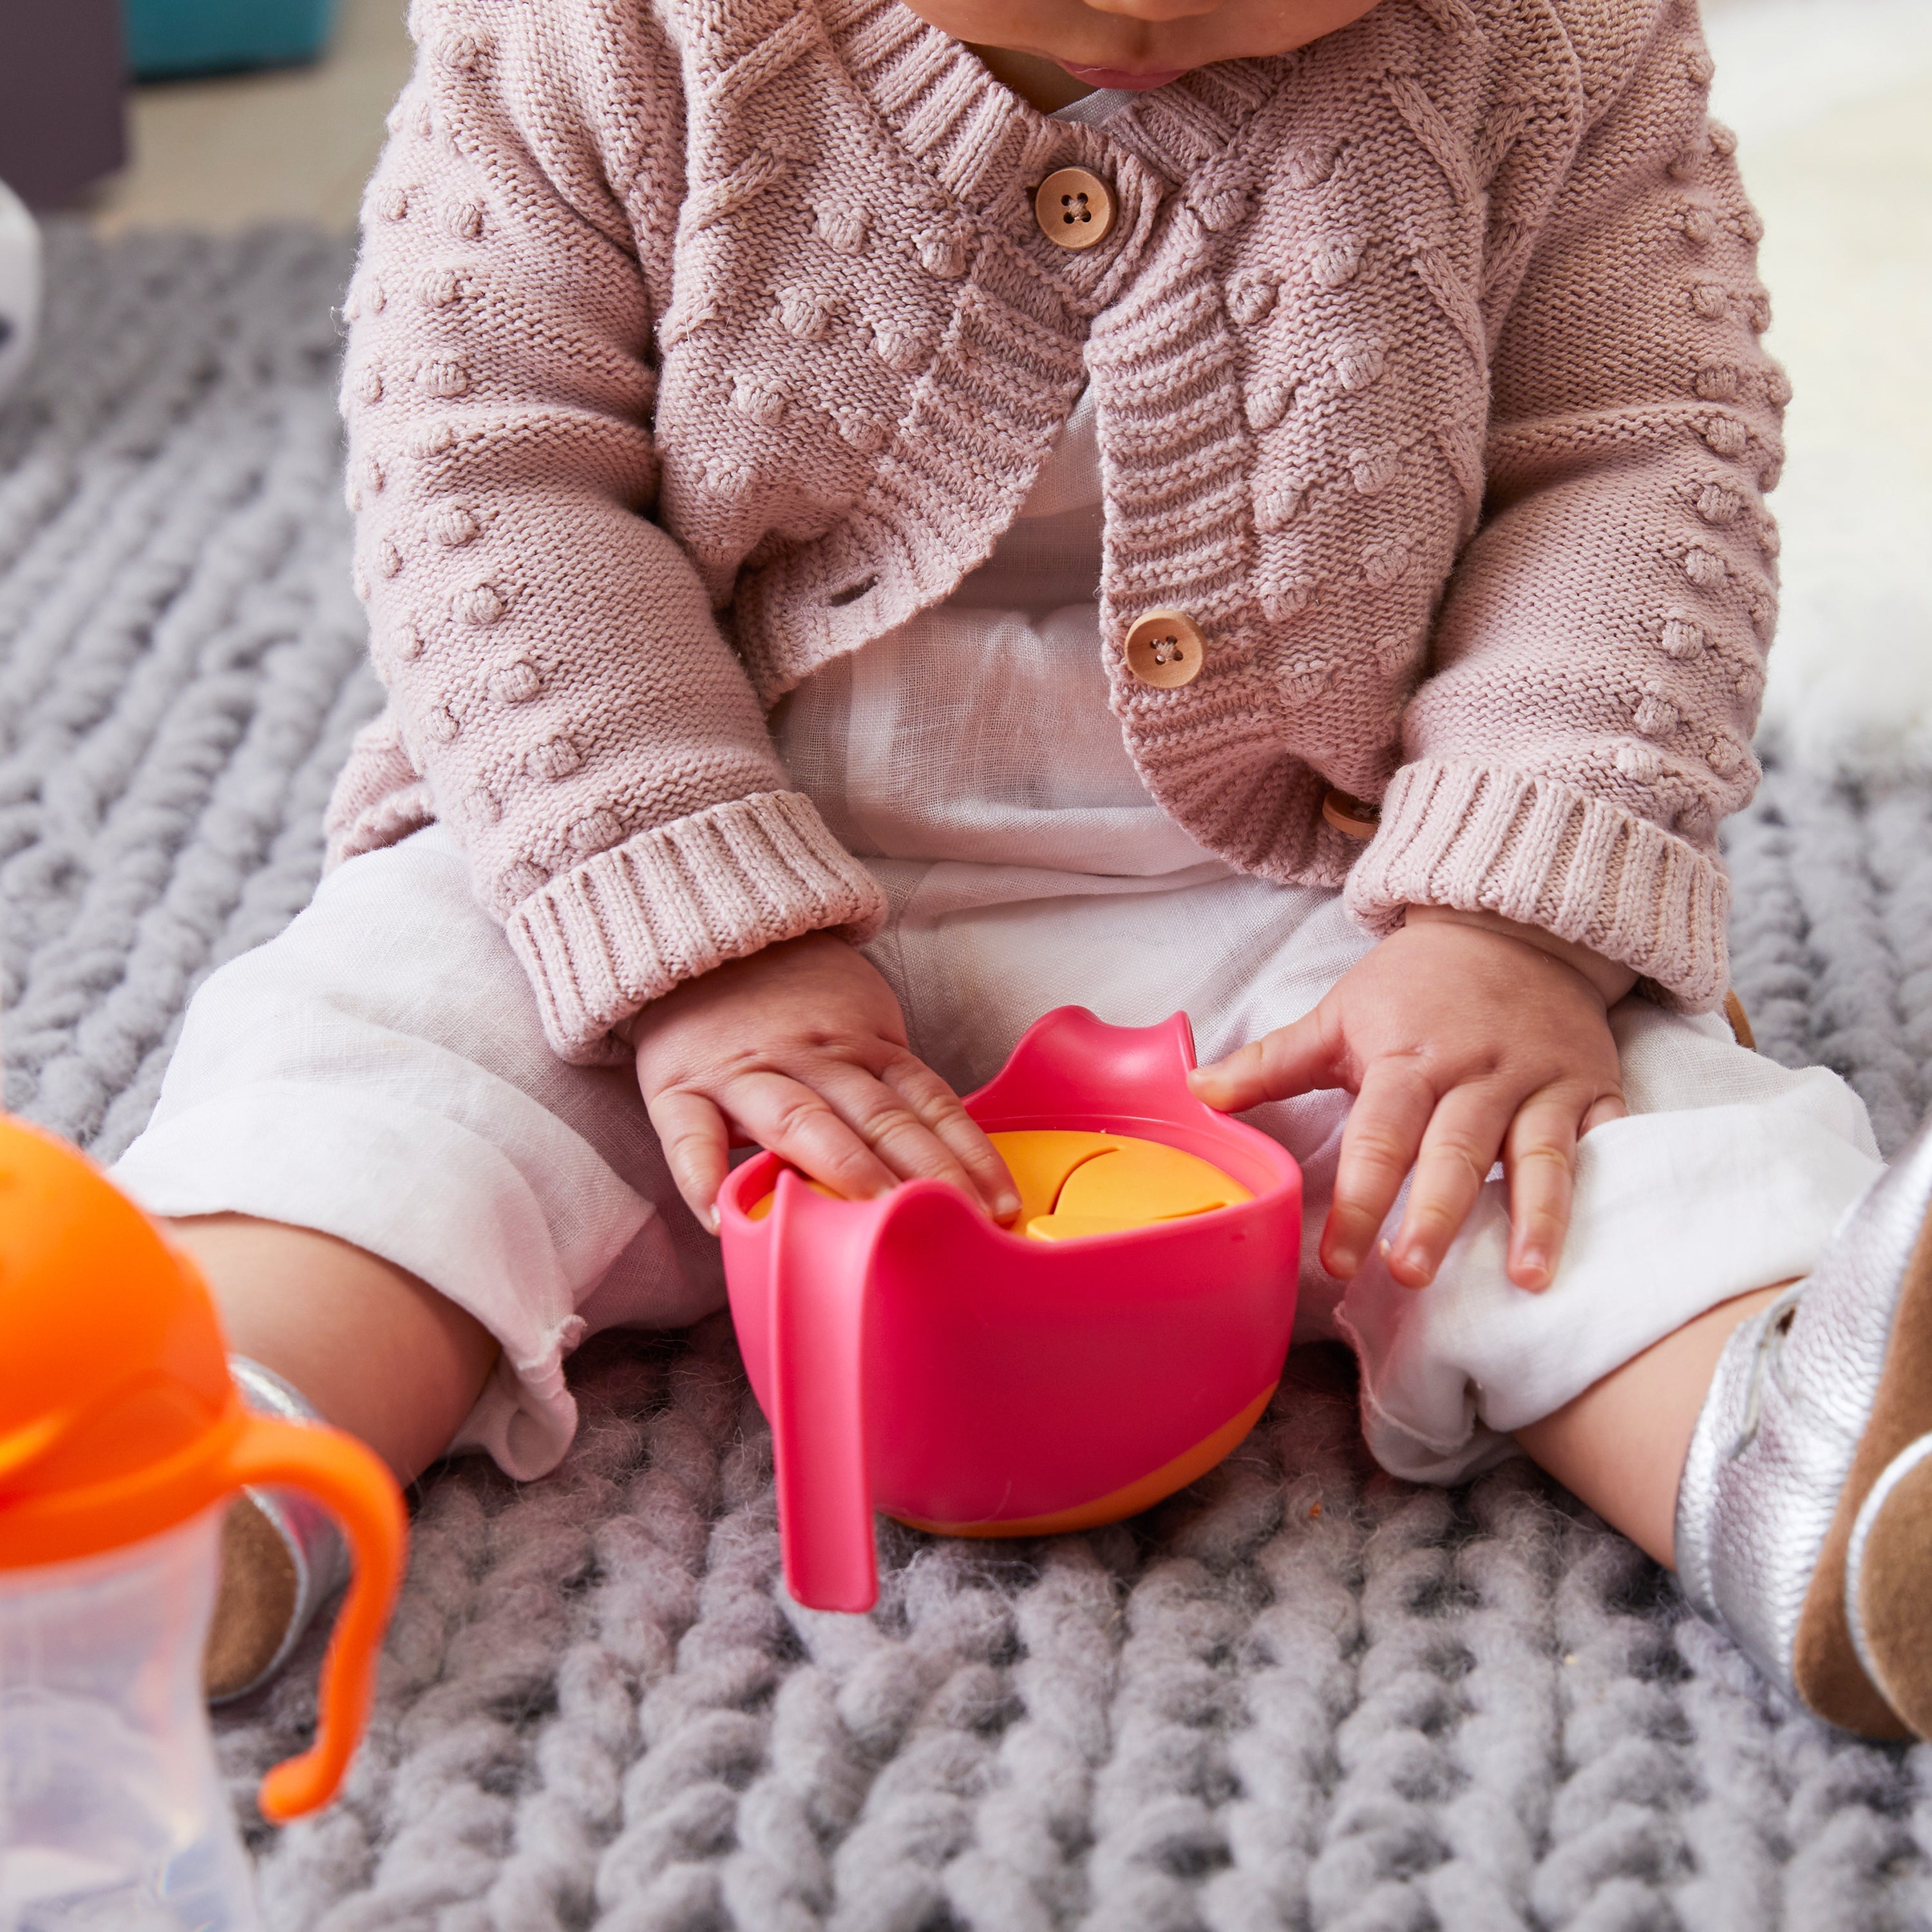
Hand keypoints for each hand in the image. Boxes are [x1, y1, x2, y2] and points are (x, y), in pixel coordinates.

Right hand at [625, 933, 1018, 1231]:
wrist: (701, 939)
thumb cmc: (792, 1001)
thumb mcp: (860, 1024)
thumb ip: (890, 1086)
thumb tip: (950, 1162)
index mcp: (865, 1046)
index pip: (929, 1102)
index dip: (967, 1154)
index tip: (998, 1205)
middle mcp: (813, 1058)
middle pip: (879, 1118)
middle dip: (923, 1172)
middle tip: (957, 1221)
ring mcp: (746, 1072)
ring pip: (801, 1123)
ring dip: (841, 1168)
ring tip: (874, 1217)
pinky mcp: (680, 1087)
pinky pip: (691, 1136)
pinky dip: (703, 1177)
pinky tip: (724, 1219)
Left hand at [1187, 908, 1632, 1290]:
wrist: (1515, 925)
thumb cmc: (1416, 984)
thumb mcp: (1338, 1012)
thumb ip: (1271, 1062)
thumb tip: (1197, 1094)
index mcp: (1408, 1058)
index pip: (1378, 1136)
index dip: (1356, 1199)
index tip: (1334, 1260)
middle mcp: (1478, 1073)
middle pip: (1454, 1152)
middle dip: (1433, 1215)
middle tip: (1410, 1274)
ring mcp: (1543, 1082)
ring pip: (1539, 1157)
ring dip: (1536, 1219)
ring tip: (1530, 1280)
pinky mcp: (1595, 1088)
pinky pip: (1609, 1142)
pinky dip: (1609, 1188)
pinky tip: (1605, 1240)